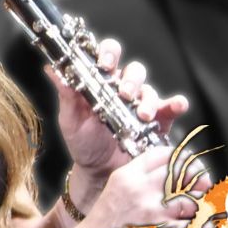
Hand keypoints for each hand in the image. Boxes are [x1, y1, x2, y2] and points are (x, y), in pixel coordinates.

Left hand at [46, 37, 192, 186]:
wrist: (99, 173)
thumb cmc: (83, 143)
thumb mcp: (71, 120)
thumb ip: (66, 95)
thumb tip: (51, 69)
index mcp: (101, 83)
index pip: (107, 57)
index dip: (108, 54)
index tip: (104, 64)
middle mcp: (123, 90)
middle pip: (133, 71)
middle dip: (130, 79)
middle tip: (124, 93)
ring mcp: (141, 104)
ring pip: (150, 90)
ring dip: (147, 99)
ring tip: (140, 115)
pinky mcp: (158, 121)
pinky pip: (171, 107)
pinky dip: (176, 104)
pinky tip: (176, 106)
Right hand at [56, 145, 210, 227]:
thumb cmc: (103, 225)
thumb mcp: (116, 189)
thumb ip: (140, 177)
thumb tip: (171, 173)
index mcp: (127, 176)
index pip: (163, 155)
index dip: (180, 159)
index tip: (187, 165)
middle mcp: (141, 191)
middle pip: (182, 173)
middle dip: (195, 179)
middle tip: (201, 185)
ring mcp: (154, 214)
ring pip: (192, 200)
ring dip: (197, 205)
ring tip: (194, 210)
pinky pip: (196, 227)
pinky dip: (202, 227)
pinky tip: (199, 226)